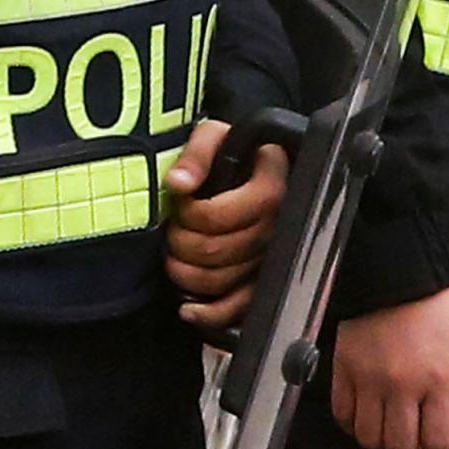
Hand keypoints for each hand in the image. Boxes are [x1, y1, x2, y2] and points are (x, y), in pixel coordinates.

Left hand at [164, 118, 289, 332]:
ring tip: (175, 254)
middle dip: (179, 242)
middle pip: (213, 251)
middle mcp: (276, 226)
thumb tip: (179, 185)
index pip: (217, 216)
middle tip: (172, 229)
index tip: (181, 200)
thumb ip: (198, 152)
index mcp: (271, 188)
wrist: (256, 165)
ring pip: (219, 280)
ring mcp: (271, 256)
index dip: (188, 213)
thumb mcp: (216, 134)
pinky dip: (208, 314)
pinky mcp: (265, 280)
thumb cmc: (235, 150)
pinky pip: (238, 309)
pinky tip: (188, 308)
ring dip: (185, 273)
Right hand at [330, 281, 448, 448]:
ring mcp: (369, 377)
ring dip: (381, 441)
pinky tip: (365, 414)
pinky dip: (352, 423)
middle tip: (413, 441)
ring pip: (368, 437)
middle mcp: (402, 384)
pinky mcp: (344, 365)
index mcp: (440, 379)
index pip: (436, 444)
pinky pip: (342, 413)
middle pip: (399, 448)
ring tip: (389, 427)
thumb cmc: (445, 300)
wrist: (401, 263)